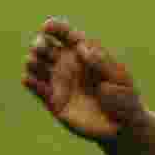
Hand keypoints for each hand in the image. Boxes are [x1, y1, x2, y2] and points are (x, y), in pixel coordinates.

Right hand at [22, 18, 146, 140]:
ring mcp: (61, 83)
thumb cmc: (125, 99)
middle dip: (39, 44)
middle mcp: (69, 66)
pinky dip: (30, 82)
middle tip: (41, 49)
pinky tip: (29, 79)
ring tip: (35, 64)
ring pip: (37, 66)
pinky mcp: (55, 102)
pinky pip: (37, 89)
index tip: (46, 27)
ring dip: (32, 62)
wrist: (123, 128)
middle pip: (46, 47)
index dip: (55, 28)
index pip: (67, 35)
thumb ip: (101, 63)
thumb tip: (81, 47)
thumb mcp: (118, 79)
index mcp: (86, 55)